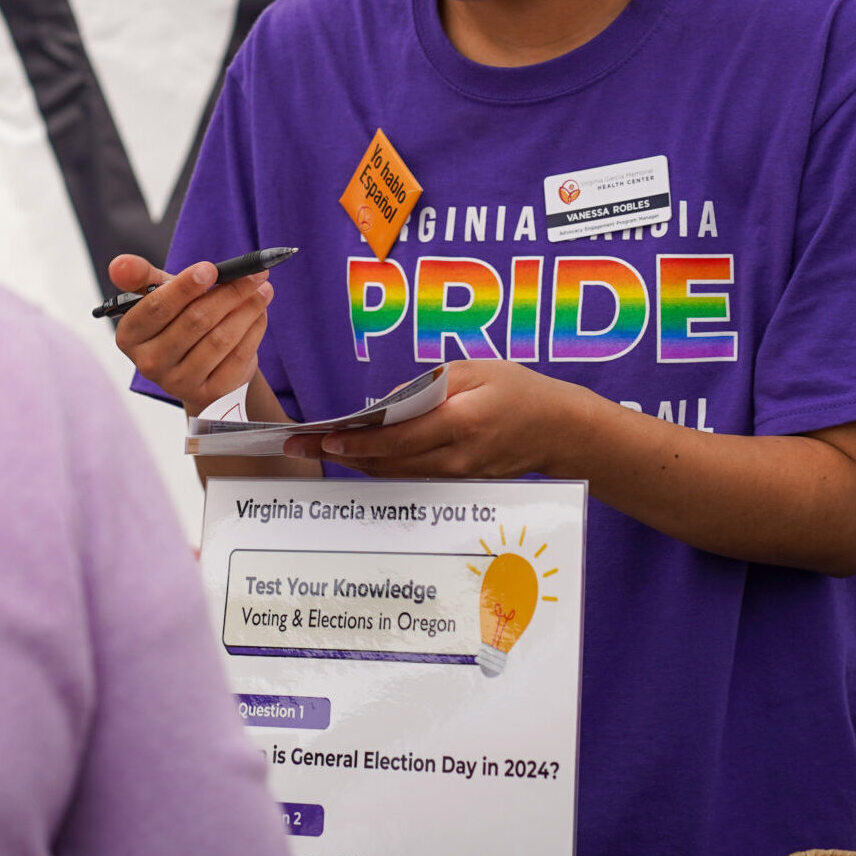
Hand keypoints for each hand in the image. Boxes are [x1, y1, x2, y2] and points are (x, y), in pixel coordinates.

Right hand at [109, 253, 272, 416]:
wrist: (199, 363)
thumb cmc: (176, 319)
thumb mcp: (158, 295)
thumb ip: (140, 276)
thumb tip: (119, 264)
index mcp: (130, 336)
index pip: (158, 307)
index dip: (186, 286)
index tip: (211, 268)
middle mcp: (149, 364)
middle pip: (195, 321)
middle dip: (229, 293)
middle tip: (254, 274)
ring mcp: (179, 383)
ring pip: (220, 339)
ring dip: (247, 309)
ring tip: (263, 290)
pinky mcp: (209, 394)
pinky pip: (237, 357)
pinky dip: (253, 331)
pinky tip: (260, 314)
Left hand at [284, 359, 573, 478]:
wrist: (559, 431)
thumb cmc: (518, 391)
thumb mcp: (474, 372)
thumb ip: (429, 388)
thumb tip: (384, 406)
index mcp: (462, 423)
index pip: (399, 438)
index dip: (359, 441)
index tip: (326, 437)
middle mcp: (456, 458)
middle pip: (386, 462)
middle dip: (340, 454)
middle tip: (297, 445)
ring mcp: (457, 477)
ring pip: (393, 473)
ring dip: (353, 462)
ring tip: (314, 447)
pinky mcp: (457, 483)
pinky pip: (409, 476)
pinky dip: (378, 466)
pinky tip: (353, 455)